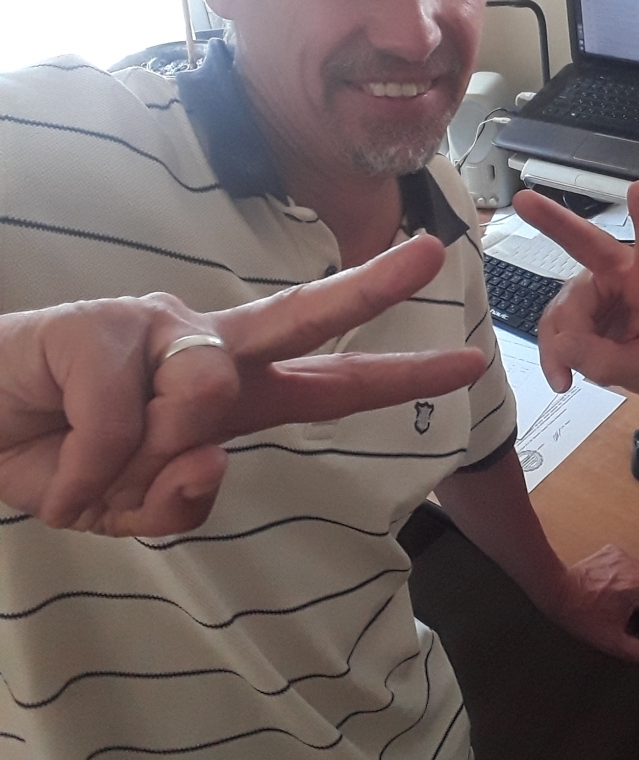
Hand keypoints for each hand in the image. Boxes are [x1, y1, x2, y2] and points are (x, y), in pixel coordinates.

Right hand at [0, 235, 484, 537]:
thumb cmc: (54, 454)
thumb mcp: (125, 506)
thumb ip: (178, 501)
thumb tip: (212, 456)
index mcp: (228, 393)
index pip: (328, 384)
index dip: (398, 377)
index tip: (467, 360)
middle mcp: (204, 347)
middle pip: (302, 314)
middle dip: (372, 287)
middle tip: (432, 252)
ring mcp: (153, 329)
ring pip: (202, 395)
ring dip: (143, 458)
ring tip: (90, 469)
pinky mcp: (98, 326)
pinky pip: (118, 419)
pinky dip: (80, 466)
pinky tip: (50, 453)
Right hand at [512, 182, 638, 399]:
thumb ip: (606, 360)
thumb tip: (562, 347)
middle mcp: (619, 272)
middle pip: (584, 248)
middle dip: (553, 222)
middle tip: (523, 201)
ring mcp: (592, 287)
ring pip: (562, 308)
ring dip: (562, 344)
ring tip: (570, 376)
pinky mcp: (574, 305)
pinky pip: (552, 325)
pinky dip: (551, 352)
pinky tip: (560, 377)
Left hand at [539, 543, 638, 662]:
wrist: (557, 591)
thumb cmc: (581, 615)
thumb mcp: (610, 642)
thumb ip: (638, 650)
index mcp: (636, 588)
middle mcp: (634, 567)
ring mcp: (624, 556)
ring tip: (625, 600)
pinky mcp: (613, 551)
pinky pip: (634, 563)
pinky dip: (631, 576)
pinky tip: (614, 587)